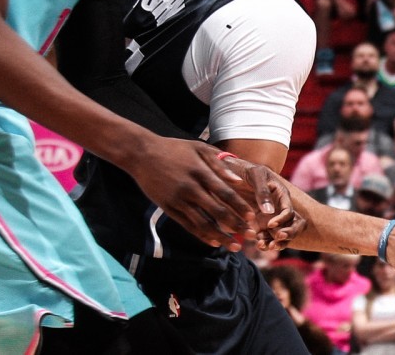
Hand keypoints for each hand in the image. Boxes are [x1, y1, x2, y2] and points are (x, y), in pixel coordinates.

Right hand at [127, 138, 256, 250]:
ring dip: (221, 236)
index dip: (239, 207)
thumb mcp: (199, 148)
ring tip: (235, 246)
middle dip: (235, 225)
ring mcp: (177, 200)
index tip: (252, 218)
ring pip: (202, 223)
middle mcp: (190, 188)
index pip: (225, 193)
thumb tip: (238, 180)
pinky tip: (214, 242)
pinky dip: (202, 235)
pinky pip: (187, 225)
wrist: (141, 154)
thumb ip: (219, 163)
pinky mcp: (168, 208)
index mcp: (200, 172)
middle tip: (251, 235)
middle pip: (217, 211)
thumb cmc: (174, 148)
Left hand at [219, 156, 305, 249]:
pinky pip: (265, 235)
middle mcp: (277, 207)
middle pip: (288, 225)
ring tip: (263, 246)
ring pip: (277, 233)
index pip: (288, 211)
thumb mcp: (256, 175)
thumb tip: (270, 212)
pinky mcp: (258, 223)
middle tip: (273, 244)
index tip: (270, 225)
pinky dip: (264, 242)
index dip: (282, 220)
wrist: (230, 171)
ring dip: (274, 242)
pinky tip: (257, 244)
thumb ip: (263, 192)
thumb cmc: (245, 169)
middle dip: (284, 236)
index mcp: (280, 195)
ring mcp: (268, 216)